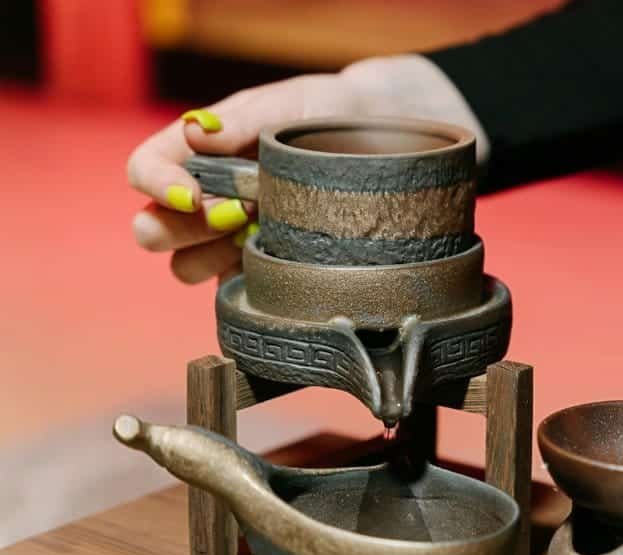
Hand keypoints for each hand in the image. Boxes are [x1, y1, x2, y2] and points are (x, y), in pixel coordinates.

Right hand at [126, 55, 487, 283]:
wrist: (389, 142)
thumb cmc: (332, 115)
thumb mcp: (291, 105)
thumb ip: (244, 118)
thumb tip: (196, 132)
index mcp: (199, 153)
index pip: (145, 169)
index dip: (155, 185)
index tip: (188, 194)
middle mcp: (206, 199)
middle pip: (154, 229)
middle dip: (180, 229)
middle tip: (235, 214)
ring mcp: (232, 240)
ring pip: (187, 268)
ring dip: (211, 258)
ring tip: (261, 233)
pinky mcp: (265, 273)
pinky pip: (237, 293)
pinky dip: (250, 285)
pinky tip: (284, 265)